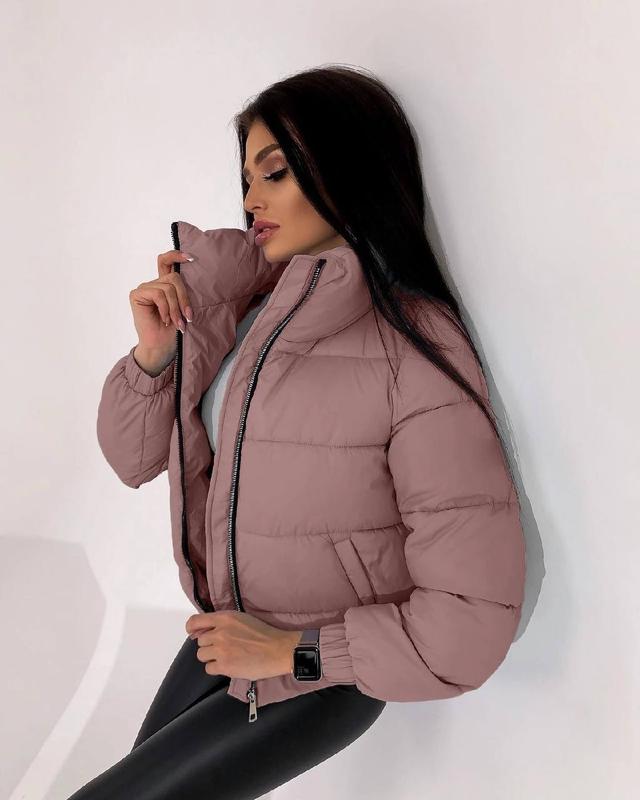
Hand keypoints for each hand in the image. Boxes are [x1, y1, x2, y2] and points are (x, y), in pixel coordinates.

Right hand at [129, 250, 194, 355]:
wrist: (162, 347)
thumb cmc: (174, 331)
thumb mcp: (184, 307)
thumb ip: (183, 291)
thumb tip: (192, 272)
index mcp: (165, 285)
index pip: (166, 261)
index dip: (177, 255)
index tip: (192, 258)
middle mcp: (154, 284)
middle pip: (175, 277)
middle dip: (184, 299)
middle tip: (188, 317)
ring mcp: (145, 288)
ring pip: (168, 287)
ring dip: (176, 308)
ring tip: (178, 323)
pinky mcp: (137, 294)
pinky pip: (158, 294)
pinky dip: (166, 309)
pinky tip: (164, 320)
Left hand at [185, 611, 301, 680]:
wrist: (278, 649)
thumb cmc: (264, 633)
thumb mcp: (242, 619)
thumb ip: (223, 623)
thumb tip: (206, 631)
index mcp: (224, 618)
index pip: (195, 621)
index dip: (192, 629)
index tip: (194, 633)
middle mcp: (219, 632)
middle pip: (200, 642)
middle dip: (209, 645)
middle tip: (224, 648)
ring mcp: (221, 650)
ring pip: (201, 655)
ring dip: (212, 657)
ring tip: (227, 657)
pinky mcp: (224, 665)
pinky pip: (209, 668)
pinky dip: (217, 668)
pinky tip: (230, 665)